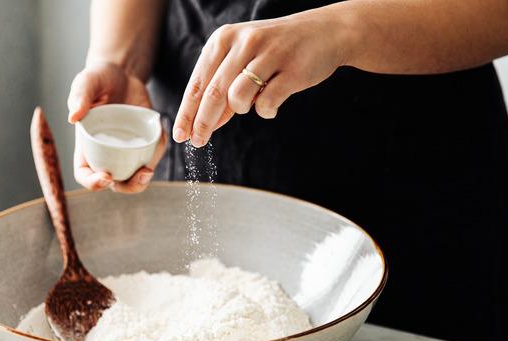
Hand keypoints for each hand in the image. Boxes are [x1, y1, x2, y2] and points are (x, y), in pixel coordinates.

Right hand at [68, 60, 166, 192]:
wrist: (121, 73)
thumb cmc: (98, 79)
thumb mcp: (86, 82)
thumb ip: (79, 96)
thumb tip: (73, 117)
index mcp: (87, 145)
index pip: (85, 174)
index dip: (93, 183)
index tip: (106, 177)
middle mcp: (106, 152)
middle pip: (115, 183)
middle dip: (128, 186)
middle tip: (140, 174)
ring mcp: (126, 150)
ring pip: (135, 175)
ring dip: (144, 178)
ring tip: (148, 168)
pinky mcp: (144, 142)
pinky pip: (152, 154)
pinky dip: (158, 151)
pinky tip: (161, 138)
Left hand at [171, 10, 348, 146]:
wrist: (326, 32)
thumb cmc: (277, 49)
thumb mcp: (243, 59)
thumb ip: (223, 88)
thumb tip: (204, 124)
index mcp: (224, 39)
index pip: (197, 83)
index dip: (186, 113)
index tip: (180, 135)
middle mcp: (243, 42)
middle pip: (213, 94)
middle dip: (202, 123)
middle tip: (198, 142)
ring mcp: (269, 54)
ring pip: (238, 98)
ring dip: (241, 109)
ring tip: (253, 101)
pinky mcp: (291, 70)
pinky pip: (266, 104)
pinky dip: (266, 111)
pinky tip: (272, 103)